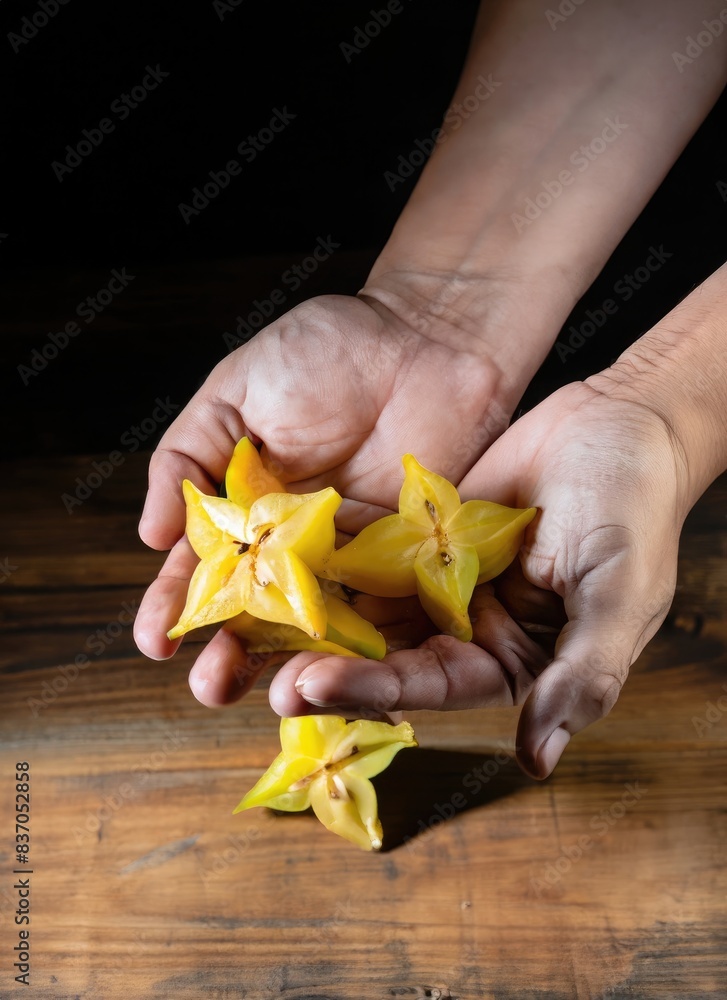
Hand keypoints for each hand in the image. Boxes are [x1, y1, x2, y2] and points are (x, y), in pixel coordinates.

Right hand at [134, 291, 514, 697]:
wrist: (428, 334)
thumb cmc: (327, 348)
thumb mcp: (237, 390)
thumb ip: (189, 456)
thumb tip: (150, 534)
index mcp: (247, 504)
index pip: (205, 565)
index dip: (177, 603)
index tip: (156, 639)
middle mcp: (295, 540)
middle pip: (257, 609)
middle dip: (230, 650)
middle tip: (210, 686)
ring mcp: (352, 554)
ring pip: (316, 623)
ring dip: (292, 662)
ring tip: (269, 696)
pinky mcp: (408, 558)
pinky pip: (381, 608)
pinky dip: (362, 642)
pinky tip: (344, 671)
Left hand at [280, 380, 686, 777]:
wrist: (620, 421)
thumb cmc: (636, 510)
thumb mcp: (618, 599)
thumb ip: (582, 678)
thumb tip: (538, 761)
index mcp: (510, 660)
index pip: (432, 687)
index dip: (372, 690)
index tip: (311, 686)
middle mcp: (464, 629)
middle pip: (382, 656)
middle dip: (320, 665)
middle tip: (253, 673)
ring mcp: (435, 578)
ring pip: (363, 607)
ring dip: (310, 617)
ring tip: (243, 624)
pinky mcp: (416, 532)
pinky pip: (365, 548)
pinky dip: (325, 554)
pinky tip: (273, 558)